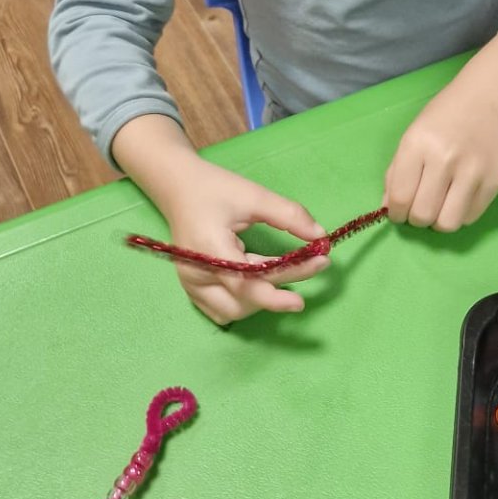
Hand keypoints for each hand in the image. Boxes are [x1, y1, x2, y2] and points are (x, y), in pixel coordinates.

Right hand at [111, 116, 328, 323]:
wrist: (178, 186)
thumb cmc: (214, 188)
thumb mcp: (253, 196)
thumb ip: (288, 216)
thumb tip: (319, 236)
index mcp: (209, 250)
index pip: (247, 283)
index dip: (280, 290)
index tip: (309, 287)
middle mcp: (196, 274)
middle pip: (242, 303)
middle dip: (275, 291)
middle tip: (307, 266)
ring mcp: (191, 283)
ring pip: (232, 312)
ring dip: (260, 301)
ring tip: (282, 272)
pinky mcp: (193, 286)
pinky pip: (221, 309)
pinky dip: (243, 303)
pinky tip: (259, 283)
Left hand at [384, 27, 497, 231]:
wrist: (490, 99)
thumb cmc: (446, 115)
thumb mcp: (413, 135)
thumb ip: (397, 171)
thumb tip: (389, 207)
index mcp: (418, 145)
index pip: (401, 197)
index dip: (396, 213)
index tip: (399, 212)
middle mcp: (445, 160)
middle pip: (423, 215)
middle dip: (416, 219)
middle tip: (419, 208)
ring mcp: (472, 173)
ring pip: (448, 224)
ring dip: (438, 222)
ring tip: (439, 208)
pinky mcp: (493, 183)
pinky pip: (470, 217)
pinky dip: (460, 214)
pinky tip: (458, 198)